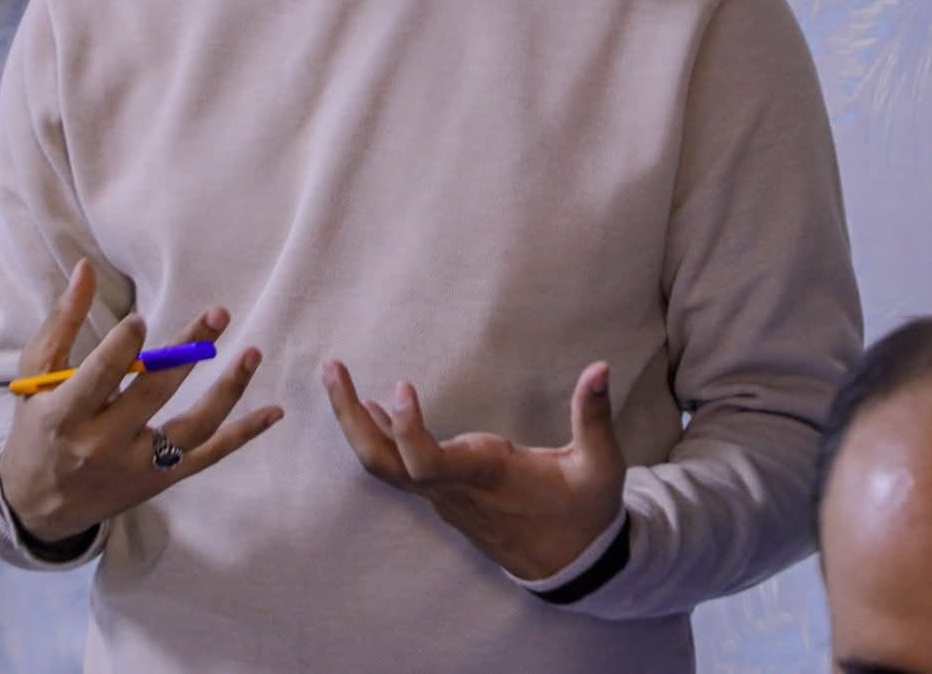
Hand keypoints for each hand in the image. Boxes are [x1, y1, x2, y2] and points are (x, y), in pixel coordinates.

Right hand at [0, 259, 282, 545]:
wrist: (39, 506)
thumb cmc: (37, 427)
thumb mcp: (36, 376)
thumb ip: (62, 322)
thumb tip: (85, 268)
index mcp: (66, 416)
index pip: (100, 378)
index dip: (122, 348)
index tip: (141, 319)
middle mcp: (104, 445)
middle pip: (153, 394)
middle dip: (187, 352)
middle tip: (218, 313)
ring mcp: (139, 466)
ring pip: (192, 428)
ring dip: (228, 391)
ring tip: (252, 352)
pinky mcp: (163, 479)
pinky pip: (210, 456)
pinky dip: (243, 435)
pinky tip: (274, 411)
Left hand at [322, 359, 625, 580]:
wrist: (573, 564)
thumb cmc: (584, 511)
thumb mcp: (600, 467)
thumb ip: (594, 417)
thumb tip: (600, 368)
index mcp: (487, 477)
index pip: (428, 463)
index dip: (408, 429)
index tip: (400, 385)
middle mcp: (455, 488)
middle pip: (383, 464)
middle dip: (350, 418)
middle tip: (331, 368)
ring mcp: (445, 496)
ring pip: (384, 466)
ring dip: (356, 424)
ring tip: (338, 378)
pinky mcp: (445, 496)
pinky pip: (399, 468)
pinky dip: (379, 435)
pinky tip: (370, 406)